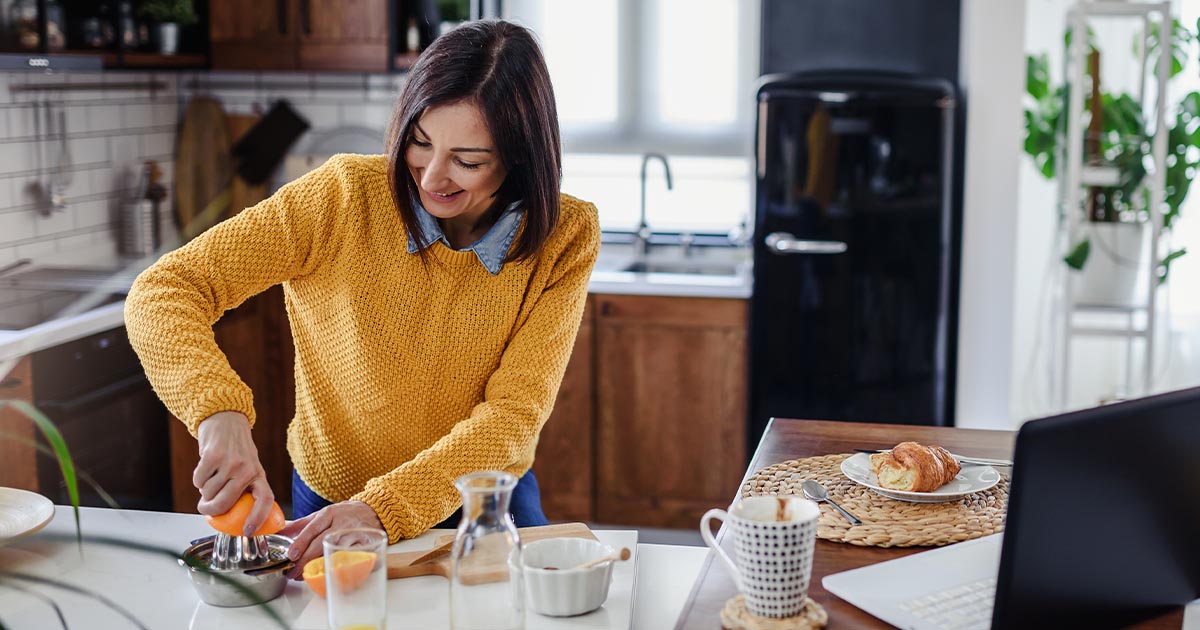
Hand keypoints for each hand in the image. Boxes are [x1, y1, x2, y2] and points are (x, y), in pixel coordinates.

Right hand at [194, 411, 273, 535]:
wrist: (227, 421)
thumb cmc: (236, 451)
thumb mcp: (248, 469)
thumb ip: (243, 490)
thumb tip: (230, 519)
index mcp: (259, 475)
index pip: (265, 499)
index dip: (258, 517)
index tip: (247, 531)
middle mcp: (248, 469)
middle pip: (225, 503)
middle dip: (210, 510)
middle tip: (204, 508)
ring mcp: (231, 462)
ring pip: (208, 492)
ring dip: (204, 489)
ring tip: (211, 476)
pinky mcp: (213, 456)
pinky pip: (199, 480)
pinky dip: (197, 478)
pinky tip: (205, 467)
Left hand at [280, 501, 384, 579]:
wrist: (373, 510)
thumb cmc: (344, 514)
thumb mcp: (322, 514)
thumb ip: (302, 525)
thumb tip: (280, 533)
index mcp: (329, 514)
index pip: (312, 528)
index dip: (301, 542)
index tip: (291, 555)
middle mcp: (342, 523)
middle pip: (321, 543)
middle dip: (306, 560)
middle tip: (293, 572)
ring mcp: (355, 534)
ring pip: (336, 552)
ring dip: (320, 566)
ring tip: (306, 576)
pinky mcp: (367, 544)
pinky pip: (353, 558)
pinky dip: (342, 566)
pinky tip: (331, 574)